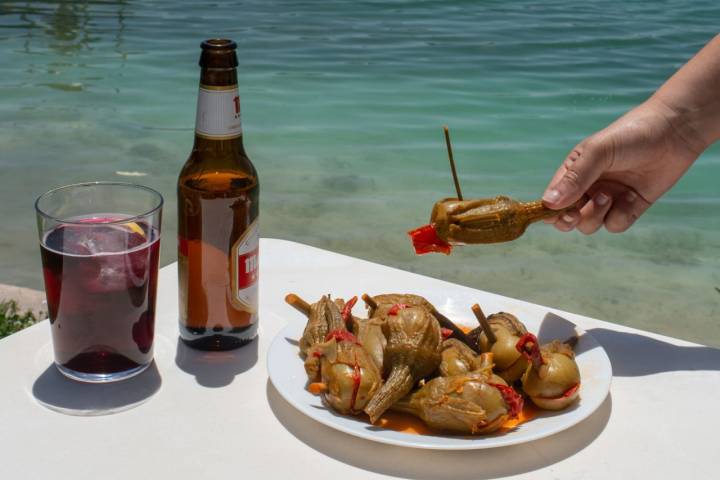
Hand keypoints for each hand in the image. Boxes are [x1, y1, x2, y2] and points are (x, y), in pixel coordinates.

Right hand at [542, 100, 701, 233]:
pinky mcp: (630, 207)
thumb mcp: (598, 152)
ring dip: (596, 215)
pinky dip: (620, 215)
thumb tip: (549, 203)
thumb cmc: (631, 135)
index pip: (553, 199)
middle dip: (569, 220)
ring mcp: (609, 199)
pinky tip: (631, 197)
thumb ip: (574, 178)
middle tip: (576, 215)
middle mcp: (588, 188)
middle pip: (568, 218)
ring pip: (590, 225)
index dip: (550, 210)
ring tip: (610, 196)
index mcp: (573, 172)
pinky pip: (616, 225)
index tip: (556, 212)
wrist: (674, 131)